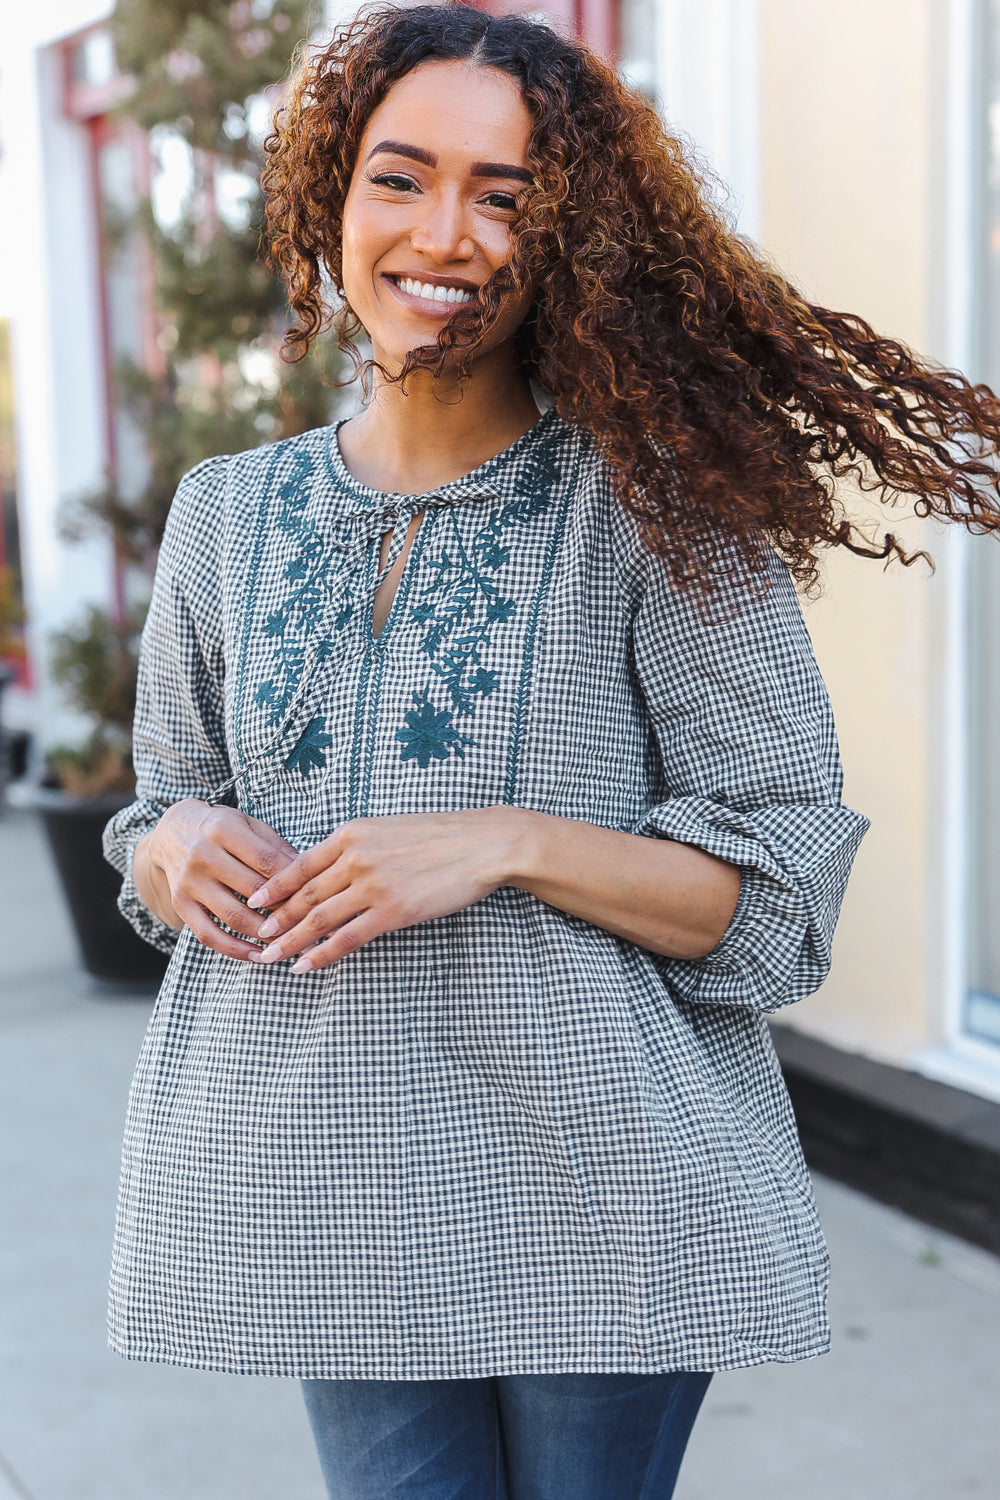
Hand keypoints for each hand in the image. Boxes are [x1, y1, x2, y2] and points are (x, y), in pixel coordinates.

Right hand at [138, 799, 298, 960]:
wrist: (172, 831)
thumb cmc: (220, 827)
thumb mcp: (247, 824)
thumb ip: (275, 847)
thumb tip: (306, 875)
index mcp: (224, 830)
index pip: (267, 861)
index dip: (293, 881)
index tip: (316, 898)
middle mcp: (203, 855)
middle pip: (253, 890)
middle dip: (285, 911)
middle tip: (311, 925)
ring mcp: (189, 882)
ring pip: (234, 916)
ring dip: (265, 935)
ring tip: (291, 944)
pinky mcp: (180, 903)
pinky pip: (208, 934)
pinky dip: (235, 950)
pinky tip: (258, 956)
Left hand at [247, 807, 523, 972]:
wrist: (481, 844)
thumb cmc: (441, 836)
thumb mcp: (389, 829)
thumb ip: (358, 847)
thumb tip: (334, 871)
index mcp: (351, 833)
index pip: (300, 864)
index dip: (274, 886)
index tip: (255, 902)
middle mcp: (355, 857)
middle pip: (304, 894)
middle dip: (276, 919)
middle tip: (257, 938)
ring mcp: (372, 885)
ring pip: (318, 918)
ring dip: (291, 941)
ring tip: (271, 957)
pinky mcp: (392, 910)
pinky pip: (348, 937)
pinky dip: (322, 953)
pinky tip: (306, 966)